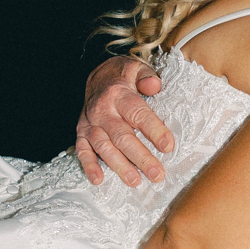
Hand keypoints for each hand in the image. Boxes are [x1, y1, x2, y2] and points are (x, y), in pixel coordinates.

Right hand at [75, 56, 173, 185]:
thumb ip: (147, 76)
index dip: (153, 130)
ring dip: (119, 165)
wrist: (96, 77)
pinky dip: (89, 166)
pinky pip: (82, 151)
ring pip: (104, 147)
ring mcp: (90, 123)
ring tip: (135, 181)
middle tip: (156, 173)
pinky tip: (98, 180)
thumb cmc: (122, 77)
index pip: (138, 114)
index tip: (168, 146)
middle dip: (140, 157)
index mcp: (118, 94)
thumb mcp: (136, 67)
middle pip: (122, 136)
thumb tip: (155, 86)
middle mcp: (102, 110)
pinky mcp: (81, 133)